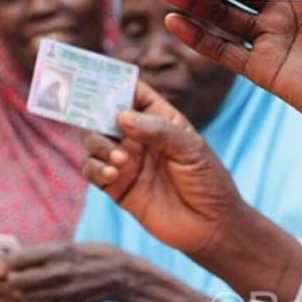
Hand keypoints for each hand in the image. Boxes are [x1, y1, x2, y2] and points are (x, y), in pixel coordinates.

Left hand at [0, 242, 126, 301]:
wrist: (122, 275)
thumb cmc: (98, 255)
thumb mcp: (75, 246)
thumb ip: (50, 253)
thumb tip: (22, 256)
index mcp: (60, 251)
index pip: (18, 259)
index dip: (10, 261)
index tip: (12, 262)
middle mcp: (58, 270)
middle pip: (17, 280)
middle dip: (13, 279)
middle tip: (15, 277)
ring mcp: (61, 290)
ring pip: (25, 297)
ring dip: (23, 293)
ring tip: (27, 287)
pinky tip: (41, 296)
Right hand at [81, 80, 245, 257]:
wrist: (209, 225)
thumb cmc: (207, 179)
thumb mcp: (190, 149)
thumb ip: (158, 131)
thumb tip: (122, 117)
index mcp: (161, 119)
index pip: (134, 93)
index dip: (115, 83)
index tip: (95, 76)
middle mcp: (140, 136)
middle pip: (105, 116)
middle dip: (95, 114)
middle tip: (95, 119)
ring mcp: (127, 161)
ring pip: (94, 141)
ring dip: (98, 145)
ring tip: (121, 161)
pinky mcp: (117, 187)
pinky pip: (92, 171)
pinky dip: (94, 169)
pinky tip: (113, 175)